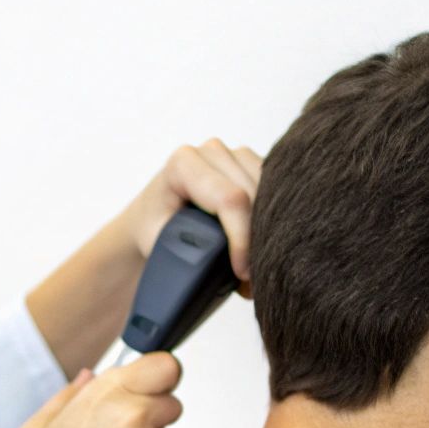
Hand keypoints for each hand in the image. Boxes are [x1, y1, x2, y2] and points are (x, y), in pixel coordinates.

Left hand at [115, 139, 263, 295]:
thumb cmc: (153, 231)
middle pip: (254, 194)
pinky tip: (262, 242)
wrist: (152, 219)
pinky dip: (274, 218)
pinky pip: (277, 190)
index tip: (242, 271)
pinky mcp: (253, 164)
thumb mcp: (161, 243)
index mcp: (183, 163)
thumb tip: (228, 267)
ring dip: (269, 229)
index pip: (229, 199)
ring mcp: (235, 154)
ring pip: (271, 191)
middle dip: (257, 238)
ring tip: (255, 263)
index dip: (242, 238)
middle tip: (253, 276)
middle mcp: (212, 151)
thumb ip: (191, 250)